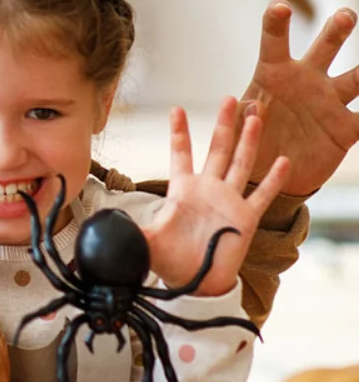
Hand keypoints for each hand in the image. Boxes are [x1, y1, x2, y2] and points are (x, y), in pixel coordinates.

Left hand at [145, 96, 290, 295]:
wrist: (195, 284)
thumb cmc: (170, 262)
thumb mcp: (144, 242)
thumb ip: (125, 231)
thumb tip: (98, 227)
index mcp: (182, 191)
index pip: (180, 154)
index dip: (179, 132)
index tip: (177, 108)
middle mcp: (208, 190)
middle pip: (217, 149)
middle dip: (223, 124)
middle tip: (229, 97)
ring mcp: (229, 201)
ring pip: (241, 163)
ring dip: (249, 140)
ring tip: (256, 115)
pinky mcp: (246, 218)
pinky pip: (263, 195)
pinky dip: (274, 179)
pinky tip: (284, 160)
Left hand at [238, 0, 358, 195]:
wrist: (269, 174)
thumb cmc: (250, 141)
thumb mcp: (238, 131)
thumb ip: (242, 118)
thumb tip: (253, 106)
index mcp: (273, 74)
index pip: (274, 43)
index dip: (276, 24)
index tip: (279, 6)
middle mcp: (306, 80)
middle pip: (326, 47)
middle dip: (336, 30)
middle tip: (346, 15)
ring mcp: (330, 102)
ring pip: (357, 78)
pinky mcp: (346, 128)